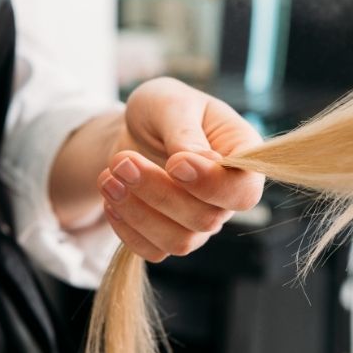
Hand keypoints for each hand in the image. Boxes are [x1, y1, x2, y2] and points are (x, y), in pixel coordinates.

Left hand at [98, 77, 263, 261]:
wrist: (137, 127)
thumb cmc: (163, 108)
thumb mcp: (170, 102)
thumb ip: (186, 133)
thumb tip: (204, 164)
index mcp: (241, 154)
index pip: (243, 190)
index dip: (211, 185)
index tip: (174, 163)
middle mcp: (226, 194)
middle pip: (207, 218)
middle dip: (159, 193)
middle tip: (122, 162)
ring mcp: (200, 220)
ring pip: (180, 241)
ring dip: (138, 213)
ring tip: (108, 179)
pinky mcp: (171, 234)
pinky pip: (154, 250)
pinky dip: (127, 230)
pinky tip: (110, 199)